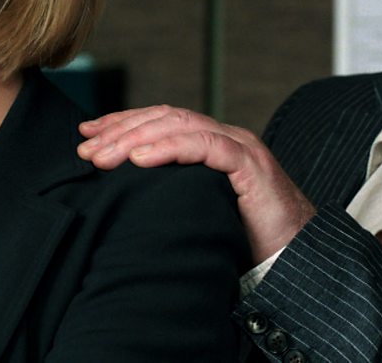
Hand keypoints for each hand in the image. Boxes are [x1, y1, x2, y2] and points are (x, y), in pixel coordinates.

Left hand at [79, 106, 315, 262]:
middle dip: (121, 128)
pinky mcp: (251, 165)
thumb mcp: (197, 214)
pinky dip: (170, 148)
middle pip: (165, 117)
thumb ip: (170, 197)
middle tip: (85, 147)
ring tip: (103, 155)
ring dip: (136, 137)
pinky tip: (140, 159)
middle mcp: (226, 139)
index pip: (161, 122)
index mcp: (213, 146)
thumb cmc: (248, 244)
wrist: (296, 263)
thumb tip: (119, 201)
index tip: (88, 135)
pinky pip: (206, 145)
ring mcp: (240, 148)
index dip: (123, 124)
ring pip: (181, 125)